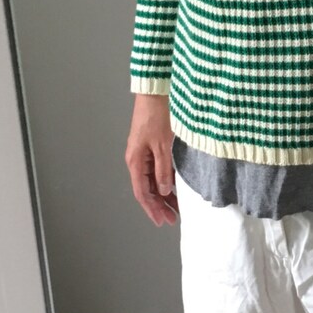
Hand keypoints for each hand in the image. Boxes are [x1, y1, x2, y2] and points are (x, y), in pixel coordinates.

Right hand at [125, 92, 178, 226]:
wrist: (155, 92)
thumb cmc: (157, 116)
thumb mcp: (163, 146)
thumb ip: (164, 170)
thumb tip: (164, 191)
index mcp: (135, 161)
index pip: (142, 193)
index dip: (152, 208)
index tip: (163, 221)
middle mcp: (137, 160)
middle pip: (147, 189)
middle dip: (159, 206)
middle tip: (172, 219)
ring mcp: (143, 153)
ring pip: (152, 181)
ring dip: (163, 195)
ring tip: (176, 208)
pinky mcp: (151, 147)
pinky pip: (156, 170)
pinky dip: (165, 181)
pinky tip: (175, 188)